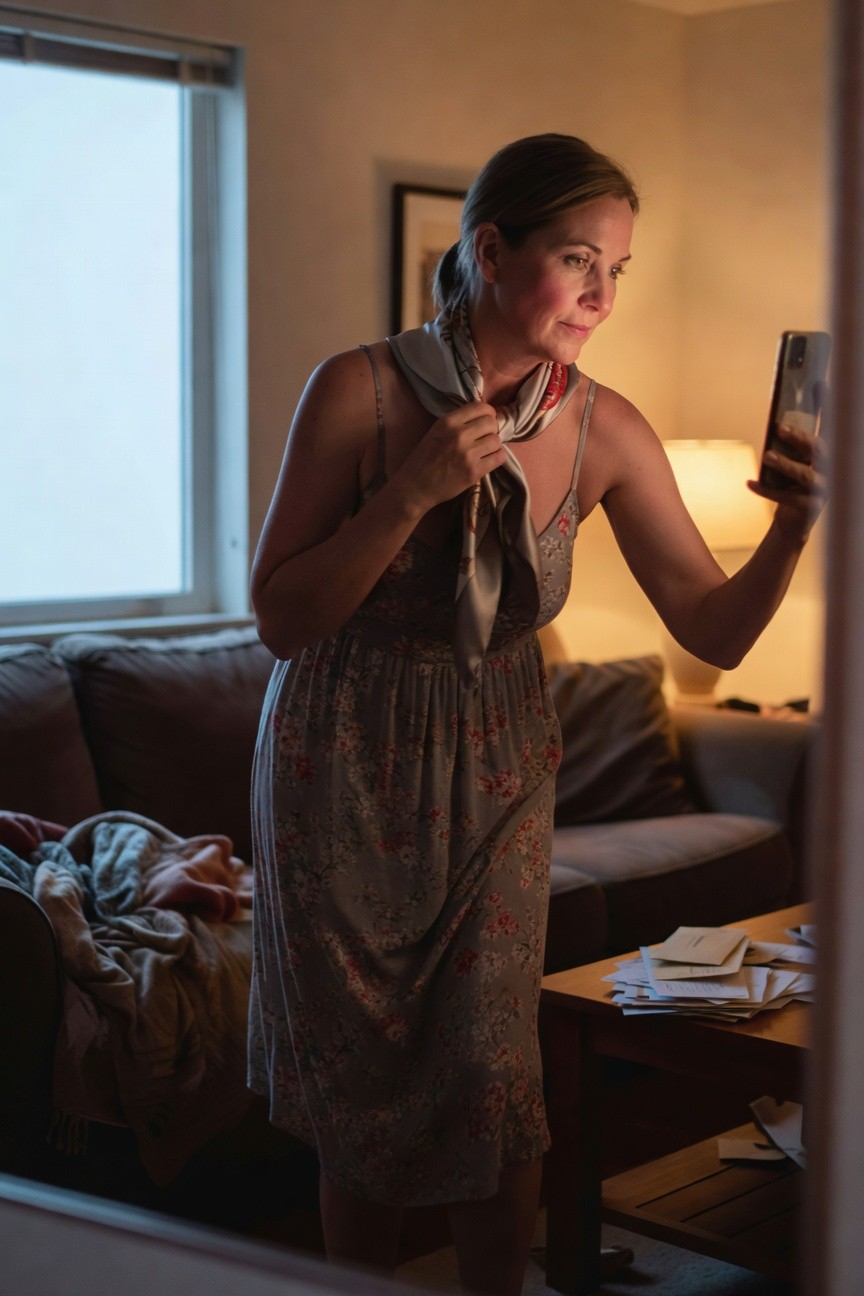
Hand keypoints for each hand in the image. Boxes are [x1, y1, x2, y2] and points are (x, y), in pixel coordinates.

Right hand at [395, 401, 507, 511]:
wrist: (416, 486)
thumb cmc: (424, 459)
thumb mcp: (436, 431)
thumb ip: (458, 422)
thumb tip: (484, 417)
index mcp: (448, 421)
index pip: (481, 407)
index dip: (488, 414)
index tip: (485, 422)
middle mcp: (459, 434)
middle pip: (491, 423)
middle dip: (492, 430)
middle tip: (485, 438)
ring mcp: (468, 453)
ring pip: (496, 440)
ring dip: (494, 445)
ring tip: (485, 451)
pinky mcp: (474, 471)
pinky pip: (499, 458)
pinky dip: (497, 458)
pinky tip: (488, 460)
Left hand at [748, 419, 828, 540]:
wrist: (792, 525)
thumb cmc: (790, 492)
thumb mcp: (791, 473)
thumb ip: (788, 457)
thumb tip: (770, 437)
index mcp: (824, 464)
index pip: (818, 444)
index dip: (802, 433)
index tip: (781, 426)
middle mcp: (827, 476)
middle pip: (817, 454)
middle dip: (799, 440)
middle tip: (778, 431)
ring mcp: (821, 493)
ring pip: (805, 475)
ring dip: (785, 463)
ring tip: (766, 456)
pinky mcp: (809, 508)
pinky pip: (787, 497)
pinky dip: (766, 490)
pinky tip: (750, 483)